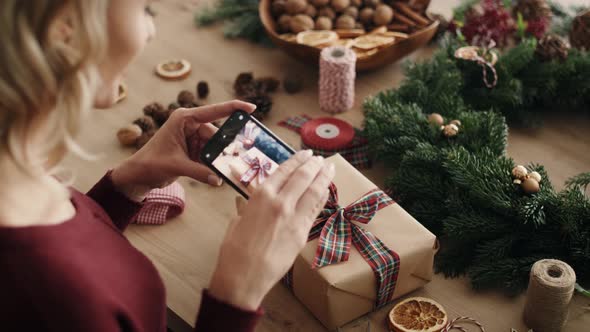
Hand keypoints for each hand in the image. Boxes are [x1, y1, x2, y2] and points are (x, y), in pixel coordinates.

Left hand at [111, 100, 255, 199]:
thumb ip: (199, 172)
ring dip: (219, 158)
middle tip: (236, 158)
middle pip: (217, 134)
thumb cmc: (150, 164)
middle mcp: (190, 125)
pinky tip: (217, 173)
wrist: (138, 175)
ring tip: (224, 170)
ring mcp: (193, 137)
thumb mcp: (176, 166)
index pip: (213, 111)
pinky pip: (210, 155)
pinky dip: (214, 164)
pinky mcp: (194, 149)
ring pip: (215, 147)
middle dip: (225, 147)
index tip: (251, 108)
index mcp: (184, 119)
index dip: (234, 108)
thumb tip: (218, 180)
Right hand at [208, 150, 335, 309]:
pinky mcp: (302, 233)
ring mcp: (294, 217)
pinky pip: (315, 210)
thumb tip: (245, 202)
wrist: (244, 276)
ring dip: (323, 177)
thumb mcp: (236, 221)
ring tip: (330, 168)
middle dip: (314, 165)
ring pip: (314, 191)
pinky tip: (326, 191)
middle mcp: (280, 202)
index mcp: (261, 195)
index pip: (284, 171)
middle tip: (320, 159)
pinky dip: (322, 197)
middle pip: (303, 177)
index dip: (297, 160)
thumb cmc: (234, 250)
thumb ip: (246, 208)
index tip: (305, 153)